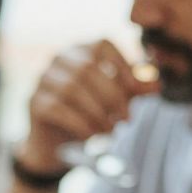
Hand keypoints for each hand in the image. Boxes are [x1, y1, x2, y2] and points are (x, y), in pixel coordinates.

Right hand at [20, 40, 159, 176]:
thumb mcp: (112, 102)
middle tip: (126, 119)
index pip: (102, 46)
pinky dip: (80, 124)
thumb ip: (132, 91)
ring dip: (97, 112)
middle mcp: (58, 59)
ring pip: (73, 89)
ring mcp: (43, 79)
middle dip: (112, 96)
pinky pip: (59, 109)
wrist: (54, 146)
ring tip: (110, 130)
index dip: (122, 66)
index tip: (138, 92)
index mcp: (80, 50)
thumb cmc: (85, 116)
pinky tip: (92, 137)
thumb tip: (158, 85)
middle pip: (89, 68)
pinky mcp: (34, 102)